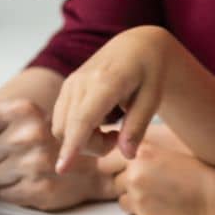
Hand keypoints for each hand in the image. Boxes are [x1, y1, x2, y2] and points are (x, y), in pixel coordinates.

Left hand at [0, 99, 116, 209]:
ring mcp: (37, 162)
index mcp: (22, 110)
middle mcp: (31, 133)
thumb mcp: (20, 119)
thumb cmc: (45, 141)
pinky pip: (3, 194)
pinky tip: (23, 181)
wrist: (89, 166)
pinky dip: (7, 191)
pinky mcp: (40, 188)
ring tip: (16, 169)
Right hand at [51, 26, 173, 172]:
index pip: (83, 119)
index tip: (62, 169)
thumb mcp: (153, 98)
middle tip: (120, 138)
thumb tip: (126, 155)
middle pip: (70, 130)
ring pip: (61, 128)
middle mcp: (80, 82)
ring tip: (112, 131)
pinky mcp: (66, 89)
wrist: (136, 46)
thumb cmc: (149, 72)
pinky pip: (62, 121)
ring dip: (83, 140)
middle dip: (91, 147)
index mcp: (105, 82)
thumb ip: (138, 126)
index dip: (73, 146)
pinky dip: (77, 132)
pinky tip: (100, 124)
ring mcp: (70, 84)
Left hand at [112, 143, 214, 214]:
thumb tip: (117, 146)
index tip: (123, 165)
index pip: (108, 158)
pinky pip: (131, 210)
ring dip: (131, 194)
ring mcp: (138, 195)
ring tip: (155, 190)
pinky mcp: (144, 214)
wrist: (214, 196)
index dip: (116, 163)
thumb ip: (140, 146)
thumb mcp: (166, 145)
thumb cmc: (197, 169)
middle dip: (125, 179)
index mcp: (142, 151)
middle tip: (148, 179)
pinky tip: (159, 201)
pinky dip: (140, 207)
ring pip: (120, 196)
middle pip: (113, 178)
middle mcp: (135, 173)